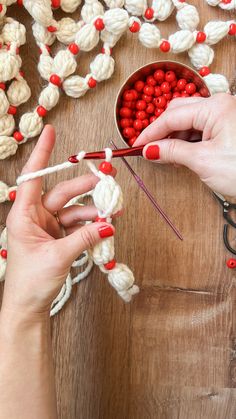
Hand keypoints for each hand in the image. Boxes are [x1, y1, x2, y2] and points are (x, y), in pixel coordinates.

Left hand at [2, 125, 114, 315]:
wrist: (28, 307)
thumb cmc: (30, 281)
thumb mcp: (58, 257)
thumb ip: (85, 238)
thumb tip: (108, 223)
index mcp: (24, 215)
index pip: (33, 177)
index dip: (42, 153)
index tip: (51, 132)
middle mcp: (35, 217)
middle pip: (62, 193)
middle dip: (85, 188)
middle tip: (108, 182)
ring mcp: (47, 227)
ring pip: (73, 210)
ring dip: (93, 211)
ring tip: (113, 212)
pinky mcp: (57, 238)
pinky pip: (77, 225)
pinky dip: (91, 226)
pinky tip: (104, 227)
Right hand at [135, 93, 235, 196]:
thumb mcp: (203, 161)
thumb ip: (173, 151)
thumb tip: (150, 150)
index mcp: (215, 107)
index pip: (172, 116)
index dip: (150, 132)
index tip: (136, 146)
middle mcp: (220, 105)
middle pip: (179, 112)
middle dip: (162, 132)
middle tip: (149, 151)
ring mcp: (225, 115)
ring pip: (189, 120)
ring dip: (175, 137)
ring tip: (167, 157)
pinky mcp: (228, 127)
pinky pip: (201, 128)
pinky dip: (188, 140)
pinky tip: (181, 154)